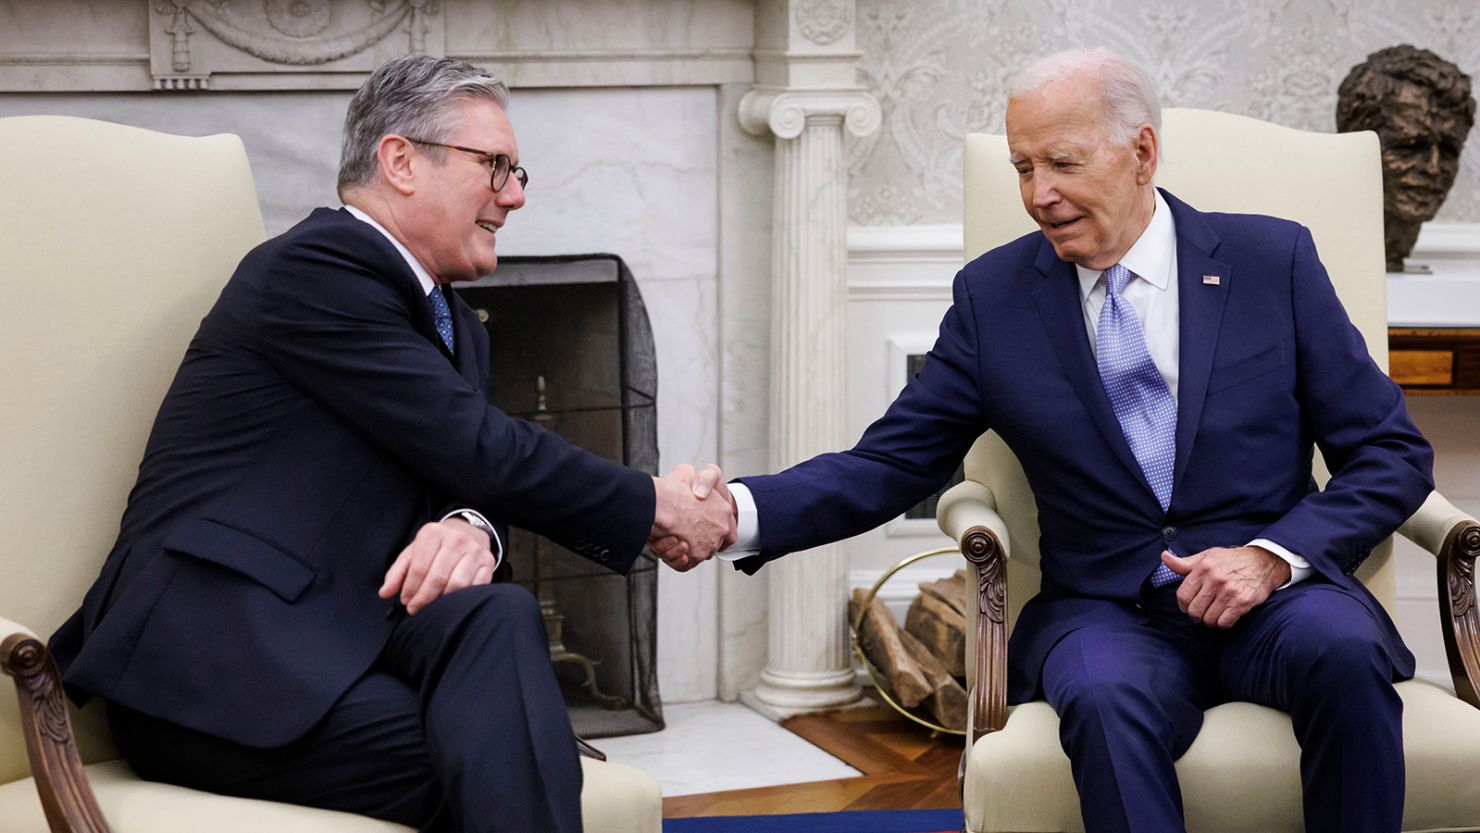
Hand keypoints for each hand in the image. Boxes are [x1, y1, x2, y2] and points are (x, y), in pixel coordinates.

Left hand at [379, 518, 496, 613]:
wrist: (467, 532)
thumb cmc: (436, 547)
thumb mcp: (413, 553)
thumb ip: (397, 573)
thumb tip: (385, 592)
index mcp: (433, 533)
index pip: (419, 568)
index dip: (410, 589)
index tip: (405, 601)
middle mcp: (456, 539)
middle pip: (437, 578)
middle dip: (424, 598)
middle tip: (416, 609)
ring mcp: (475, 550)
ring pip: (457, 585)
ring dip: (442, 601)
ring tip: (433, 607)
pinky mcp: (488, 562)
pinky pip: (475, 587)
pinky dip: (463, 599)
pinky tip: (452, 602)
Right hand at [649, 464, 737, 570]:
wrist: (658, 505)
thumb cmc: (671, 490)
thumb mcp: (687, 473)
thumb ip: (695, 480)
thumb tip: (694, 485)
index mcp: (723, 510)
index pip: (729, 527)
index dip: (715, 527)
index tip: (704, 527)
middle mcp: (720, 529)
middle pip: (713, 542)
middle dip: (697, 540)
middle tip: (681, 533)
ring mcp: (708, 545)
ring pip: (697, 553)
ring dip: (683, 549)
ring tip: (669, 537)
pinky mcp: (694, 556)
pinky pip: (685, 564)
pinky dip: (676, 559)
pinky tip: (668, 547)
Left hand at [1164, 545, 1290, 628]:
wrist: (1263, 563)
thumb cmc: (1231, 560)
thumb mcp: (1207, 556)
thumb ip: (1184, 562)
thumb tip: (1164, 557)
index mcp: (1203, 568)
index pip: (1182, 596)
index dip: (1183, 605)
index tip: (1188, 605)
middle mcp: (1215, 580)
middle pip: (1194, 610)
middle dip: (1196, 615)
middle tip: (1201, 612)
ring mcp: (1229, 592)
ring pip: (1208, 619)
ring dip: (1209, 620)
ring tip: (1213, 613)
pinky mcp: (1242, 602)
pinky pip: (1224, 622)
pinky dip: (1222, 623)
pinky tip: (1225, 616)